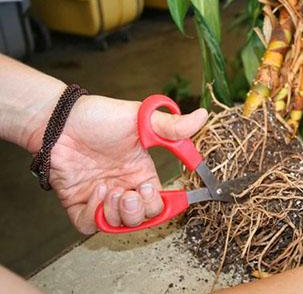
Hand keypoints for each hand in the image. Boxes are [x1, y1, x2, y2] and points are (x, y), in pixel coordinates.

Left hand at [37, 95, 206, 233]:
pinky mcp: (79, 203)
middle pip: (142, 218)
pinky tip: (96, 191)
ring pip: (119, 225)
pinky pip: (90, 225)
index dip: (164, 203)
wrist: (60, 120)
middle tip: (132, 194)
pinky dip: (95, 215)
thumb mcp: (140, 120)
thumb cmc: (99, 117)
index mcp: (141, 173)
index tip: (162, 194)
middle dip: (141, 211)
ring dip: (119, 213)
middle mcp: (124, 187)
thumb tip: (203, 116)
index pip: (160, 200)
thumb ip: (171, 126)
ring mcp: (101, 197)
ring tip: (112, 190)